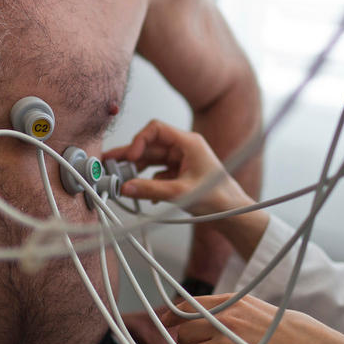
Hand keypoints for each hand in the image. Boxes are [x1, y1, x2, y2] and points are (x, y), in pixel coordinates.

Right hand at [103, 120, 253, 216]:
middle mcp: (183, 149)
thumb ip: (150, 190)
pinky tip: (143, 194)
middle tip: (111, 162)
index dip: (139, 140)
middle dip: (131, 155)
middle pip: (150, 145)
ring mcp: (181, 161)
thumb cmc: (218, 198)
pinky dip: (148, 181)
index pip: (156, 129)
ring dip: (137, 168)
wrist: (232, 214)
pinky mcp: (180, 174)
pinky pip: (157, 173)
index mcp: (188, 143)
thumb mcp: (180, 193)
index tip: (129, 156)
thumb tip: (126, 187)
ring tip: (120, 177)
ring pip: (152, 159)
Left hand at [160, 294, 343, 343]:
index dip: (172, 316)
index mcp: (229, 302)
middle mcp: (224, 320)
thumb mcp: (253, 306)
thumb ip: (227, 308)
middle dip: (186, 343)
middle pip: (184, 332)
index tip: (165, 322)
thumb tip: (202, 315)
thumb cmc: (284, 329)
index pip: (187, 305)